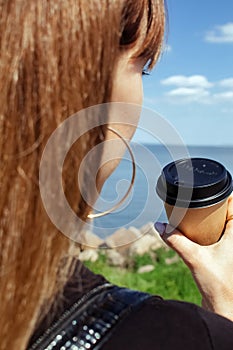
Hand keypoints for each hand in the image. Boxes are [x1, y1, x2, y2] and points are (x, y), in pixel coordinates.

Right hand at [155, 194, 232, 321]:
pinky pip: (219, 236)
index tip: (207, 193)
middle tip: (196, 204)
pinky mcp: (226, 255)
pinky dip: (209, 231)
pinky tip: (197, 234)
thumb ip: (175, 240)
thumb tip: (159, 226)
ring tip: (194, 217)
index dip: (222, 196)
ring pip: (223, 224)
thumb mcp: (194, 258)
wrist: (224, 307)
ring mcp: (232, 247)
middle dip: (212, 207)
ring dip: (210, 220)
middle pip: (228, 213)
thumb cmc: (218, 285)